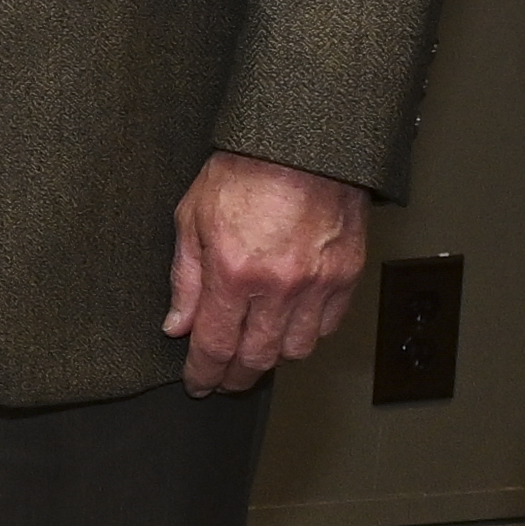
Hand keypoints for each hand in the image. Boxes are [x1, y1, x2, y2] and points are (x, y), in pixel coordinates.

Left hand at [162, 149, 373, 394]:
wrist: (304, 141)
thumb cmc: (246, 168)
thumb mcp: (193, 217)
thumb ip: (186, 279)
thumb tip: (178, 325)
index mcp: (234, 272)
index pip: (216, 346)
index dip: (204, 373)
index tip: (198, 384)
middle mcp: (279, 286)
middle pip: (257, 358)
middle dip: (236, 377)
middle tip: (224, 380)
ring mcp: (318, 283)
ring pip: (297, 350)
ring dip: (273, 358)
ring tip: (255, 352)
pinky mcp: (347, 274)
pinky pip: (328, 326)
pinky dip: (308, 335)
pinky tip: (290, 328)